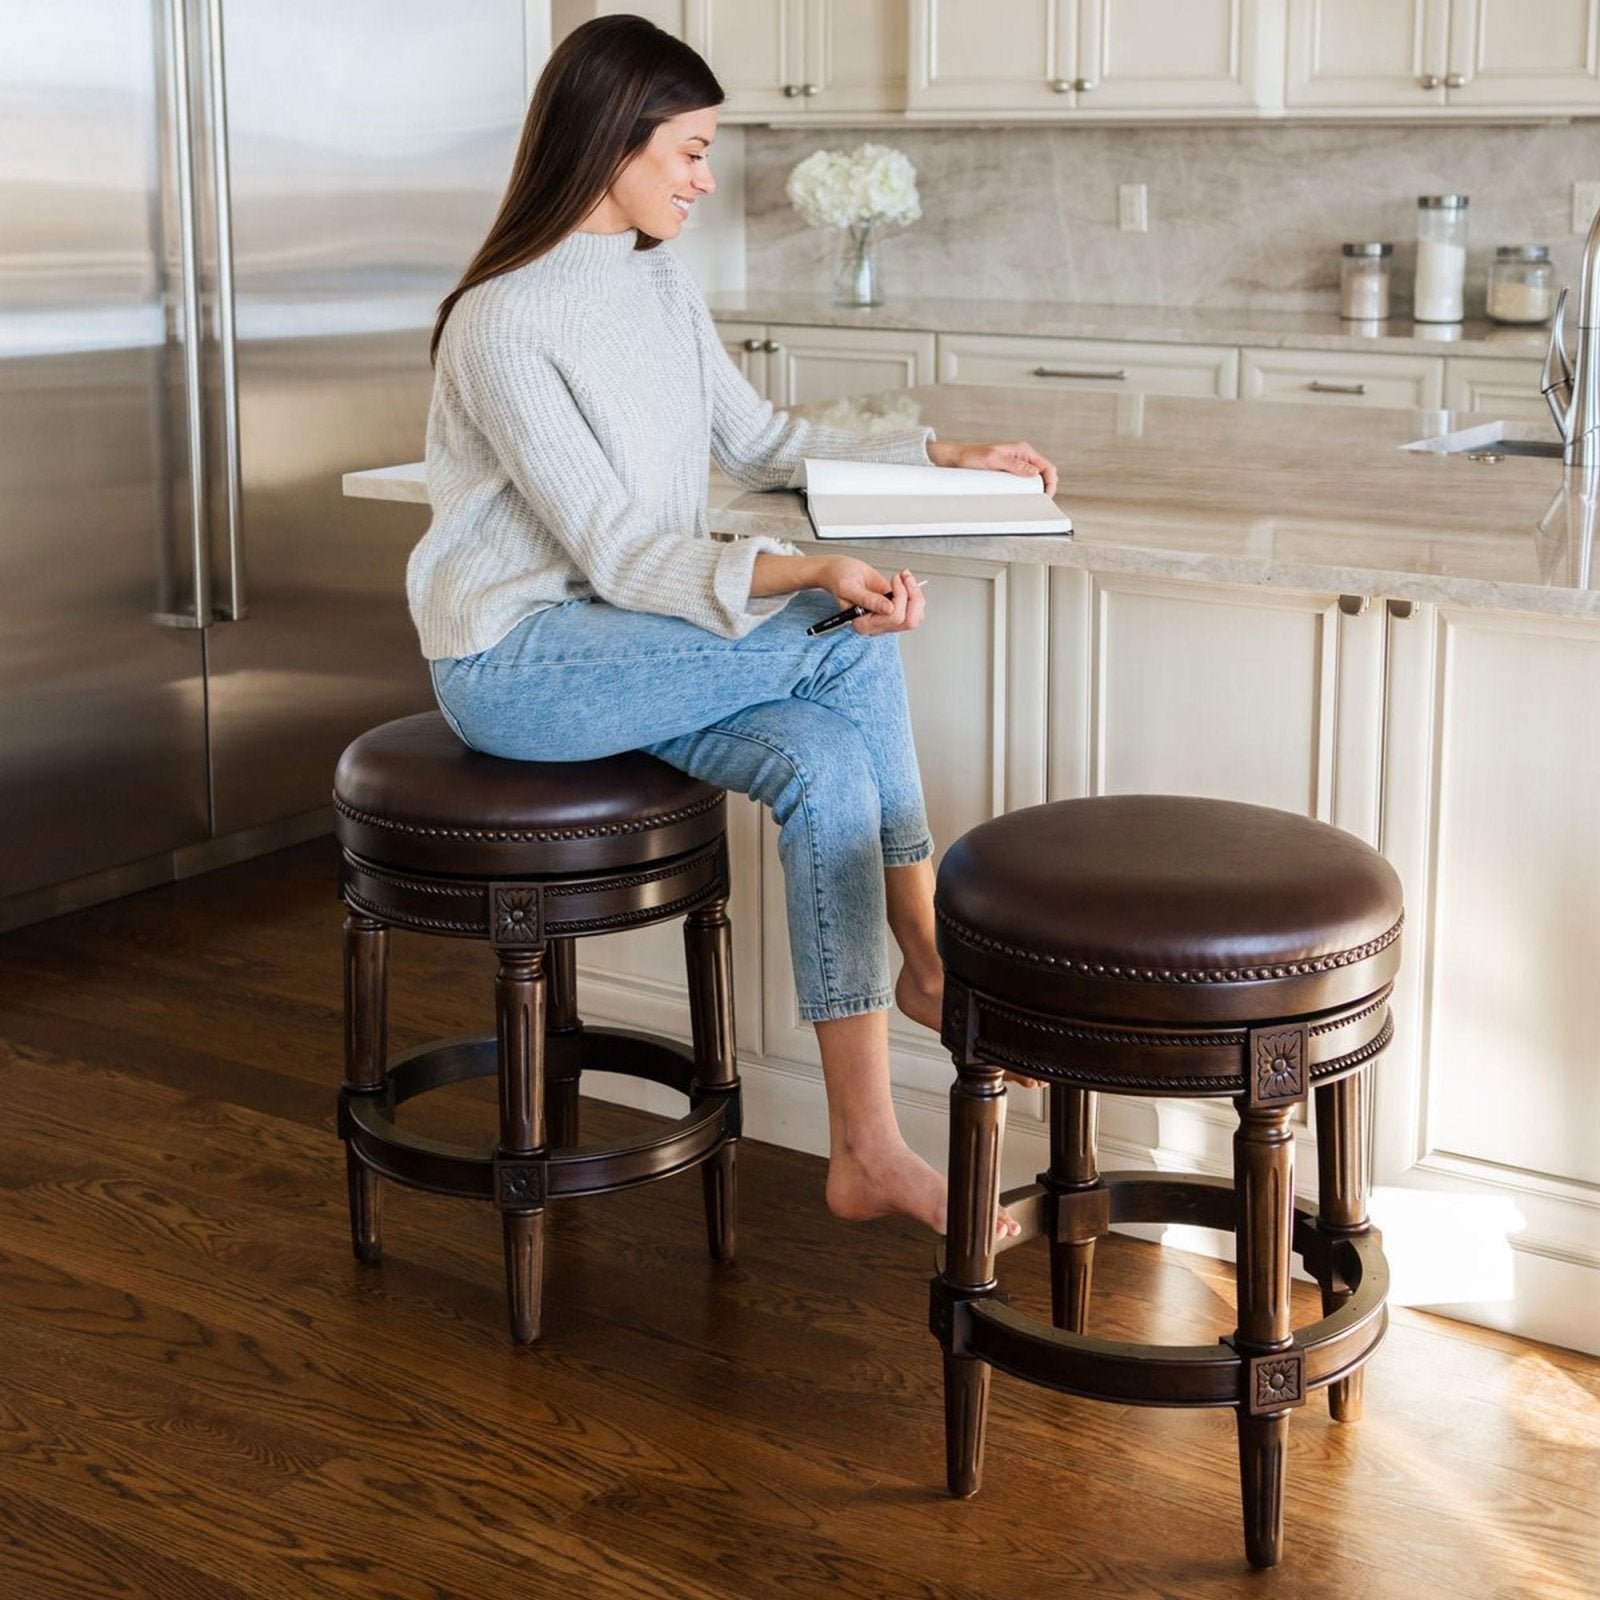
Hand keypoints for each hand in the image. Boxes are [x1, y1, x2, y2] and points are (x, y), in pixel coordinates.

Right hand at [812, 556, 926, 635]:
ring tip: (905, 578)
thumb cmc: (839, 578)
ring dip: (915, 595)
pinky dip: (915, 594)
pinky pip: (915, 610)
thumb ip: (868, 600)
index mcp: (863, 624)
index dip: (899, 597)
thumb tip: (889, 609)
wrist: (840, 571)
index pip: (893, 618)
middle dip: (912, 597)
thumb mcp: (849, 587)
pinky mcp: (894, 609)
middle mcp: (877, 625)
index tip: (894, 580)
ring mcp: (887, 618)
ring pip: (915, 617)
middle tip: (904, 578)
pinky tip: (906, 582)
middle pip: (908, 621)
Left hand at [928, 437, 1058, 496]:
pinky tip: (1024, 498)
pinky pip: (1023, 484)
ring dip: (1037, 490)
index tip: (1046, 495)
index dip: (1051, 482)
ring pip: (1034, 480)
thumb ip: (1014, 464)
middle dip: (1046, 487)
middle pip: (1043, 474)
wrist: (956, 459)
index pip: (1046, 466)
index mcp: (1023, 450)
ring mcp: (1016, 466)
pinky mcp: (1008, 474)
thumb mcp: (994, 459)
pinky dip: (1026, 491)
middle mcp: (1022, 457)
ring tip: (1033, 500)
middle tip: (1040, 500)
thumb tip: (1035, 473)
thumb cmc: (972, 456)